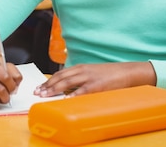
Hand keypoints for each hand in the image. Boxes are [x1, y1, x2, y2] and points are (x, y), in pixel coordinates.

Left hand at [34, 62, 155, 97]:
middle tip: (38, 93)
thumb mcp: (92, 73)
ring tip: (45, 95)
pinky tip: (65, 98)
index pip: (60, 74)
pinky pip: (82, 90)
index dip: (49, 81)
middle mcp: (83, 70)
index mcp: (80, 67)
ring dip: (55, 89)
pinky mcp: (97, 85)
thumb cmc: (110, 74)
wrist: (127, 72)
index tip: (39, 88)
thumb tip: (67, 89)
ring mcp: (89, 77)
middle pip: (61, 77)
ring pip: (68, 82)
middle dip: (48, 85)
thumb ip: (80, 79)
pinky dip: (73, 94)